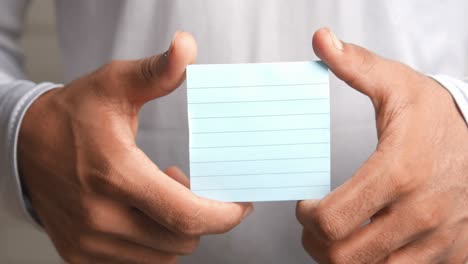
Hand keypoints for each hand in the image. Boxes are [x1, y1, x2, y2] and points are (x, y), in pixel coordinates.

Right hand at [18, 32, 251, 263]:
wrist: (23, 146)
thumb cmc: (73, 114)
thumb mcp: (115, 85)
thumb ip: (157, 71)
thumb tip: (186, 46)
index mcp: (115, 174)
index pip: (185, 215)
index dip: (223, 215)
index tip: (240, 206)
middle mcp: (100, 217)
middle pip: (181, 239)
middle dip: (199, 215)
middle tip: (186, 183)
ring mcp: (88, 241)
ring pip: (164, 255)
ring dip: (174, 228)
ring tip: (159, 193)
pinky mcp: (80, 254)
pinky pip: (139, 261)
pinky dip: (152, 241)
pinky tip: (140, 211)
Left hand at [297, 28, 467, 262]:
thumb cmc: (437, 116)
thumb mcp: (397, 85)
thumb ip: (355, 65)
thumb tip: (321, 39)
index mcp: (399, 171)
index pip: (333, 218)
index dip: (307, 217)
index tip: (305, 206)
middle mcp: (420, 212)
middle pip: (344, 256)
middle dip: (317, 243)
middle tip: (313, 226)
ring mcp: (439, 238)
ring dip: (343, 259)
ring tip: (337, 236)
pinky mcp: (452, 253)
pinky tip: (371, 244)